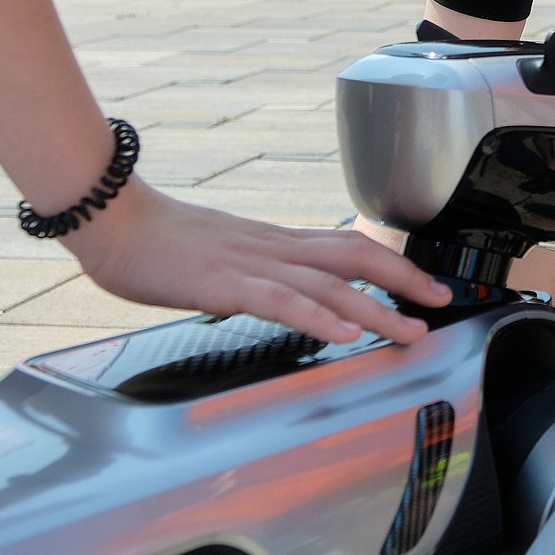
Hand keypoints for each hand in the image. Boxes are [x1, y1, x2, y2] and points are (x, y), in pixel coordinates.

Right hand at [64, 178, 451, 342]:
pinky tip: (344, 334)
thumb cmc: (158, 243)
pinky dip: (319, 318)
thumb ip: (256, 277)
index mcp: (276, 244)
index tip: (426, 285)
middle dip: (405, 280)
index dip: (394, 263)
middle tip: (442, 303)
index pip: (349, 247)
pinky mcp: (226, 284)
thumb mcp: (221, 258)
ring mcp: (253, 265)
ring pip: (330, 284)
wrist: (112, 219)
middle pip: (355, 257)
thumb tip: (280, 297)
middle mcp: (275, 249)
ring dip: (377, 309)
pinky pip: (282, 302)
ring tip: (411, 331)